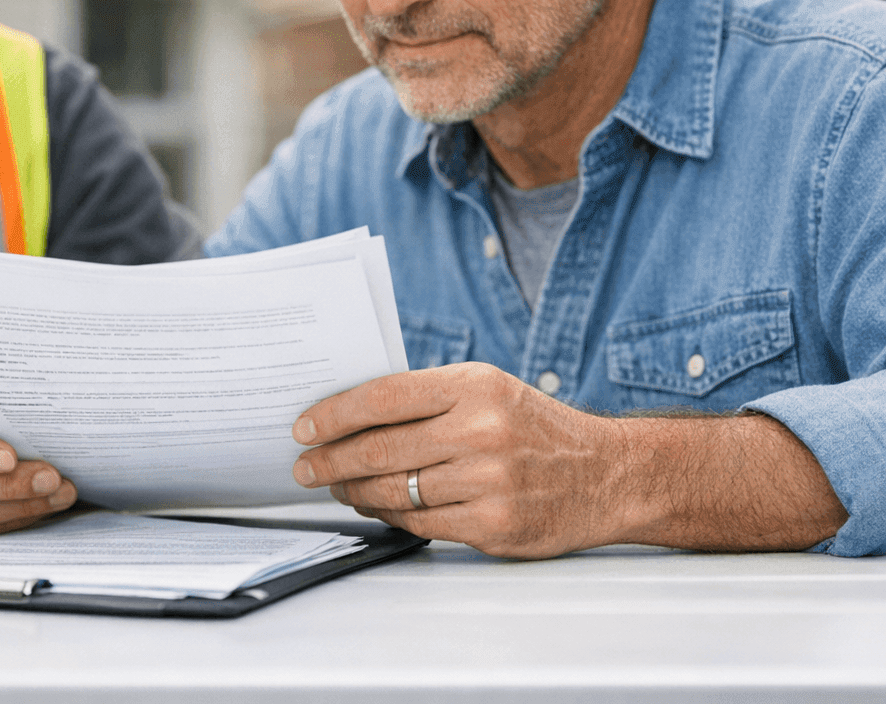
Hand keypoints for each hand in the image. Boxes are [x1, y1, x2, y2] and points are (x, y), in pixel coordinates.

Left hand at [291, 362, 624, 558]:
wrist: (609, 474)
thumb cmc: (534, 429)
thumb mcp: (488, 390)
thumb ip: (427, 398)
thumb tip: (348, 416)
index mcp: (474, 386)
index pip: (383, 396)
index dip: (333, 414)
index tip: (302, 428)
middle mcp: (482, 431)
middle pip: (379, 448)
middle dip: (330, 461)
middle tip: (304, 467)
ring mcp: (490, 482)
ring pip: (393, 490)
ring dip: (355, 491)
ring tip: (338, 487)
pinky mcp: (494, 526)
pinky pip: (419, 523)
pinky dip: (389, 516)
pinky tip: (376, 508)